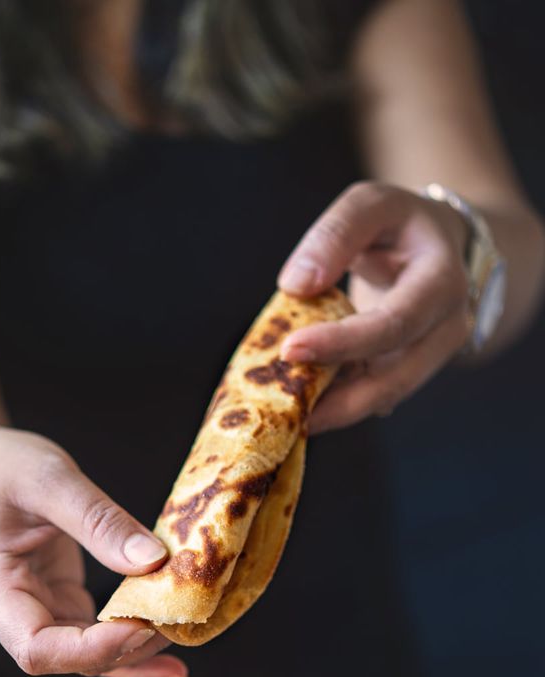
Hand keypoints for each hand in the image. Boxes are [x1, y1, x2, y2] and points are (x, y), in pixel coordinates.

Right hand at [0, 420, 188, 676]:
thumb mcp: (49, 479)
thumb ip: (98, 521)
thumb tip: (153, 562)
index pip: (38, 649)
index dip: (91, 650)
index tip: (143, 627)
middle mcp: (11, 617)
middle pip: (69, 661)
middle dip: (126, 650)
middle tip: (180, 621)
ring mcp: (37, 615)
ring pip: (89, 658)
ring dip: (137, 652)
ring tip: (185, 632)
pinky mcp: (60, 605)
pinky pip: (96, 640)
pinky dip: (132, 647)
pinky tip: (170, 657)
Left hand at [277, 181, 471, 431]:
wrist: (441, 247)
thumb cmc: (402, 224)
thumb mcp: (373, 205)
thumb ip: (335, 234)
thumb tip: (295, 284)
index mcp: (442, 282)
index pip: (393, 324)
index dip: (342, 342)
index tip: (290, 349)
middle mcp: (446, 329)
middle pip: (394, 379)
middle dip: (339, 401)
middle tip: (285, 408)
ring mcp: (430, 356)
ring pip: (383, 397)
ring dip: (334, 412)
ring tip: (286, 416)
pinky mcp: (408, 370)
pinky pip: (373, 395)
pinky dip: (337, 404)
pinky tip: (301, 407)